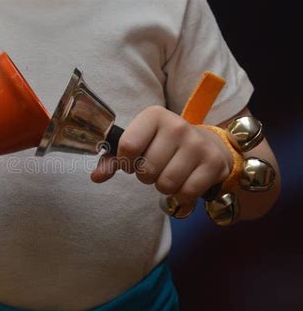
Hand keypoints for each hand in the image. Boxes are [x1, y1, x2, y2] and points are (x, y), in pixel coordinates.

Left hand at [91, 106, 232, 202]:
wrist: (207, 144)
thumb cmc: (164, 145)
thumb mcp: (139, 143)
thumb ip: (114, 160)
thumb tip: (96, 177)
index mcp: (154, 116)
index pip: (127, 146)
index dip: (126, 161)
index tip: (133, 160)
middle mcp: (177, 125)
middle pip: (146, 170)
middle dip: (146, 176)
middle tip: (156, 168)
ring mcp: (197, 144)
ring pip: (165, 184)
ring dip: (163, 186)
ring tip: (170, 173)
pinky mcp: (213, 163)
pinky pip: (186, 193)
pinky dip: (182, 194)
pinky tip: (186, 181)